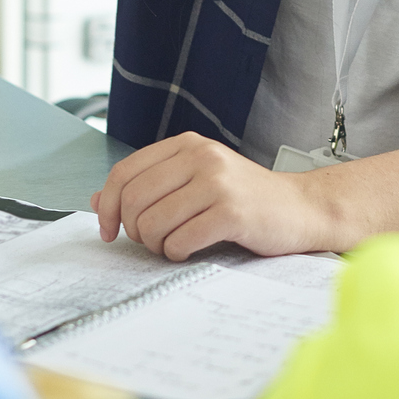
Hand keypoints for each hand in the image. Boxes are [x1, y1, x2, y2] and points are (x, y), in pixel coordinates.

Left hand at [91, 133, 337, 260]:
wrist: (301, 209)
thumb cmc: (245, 198)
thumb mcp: (196, 180)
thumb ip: (150, 185)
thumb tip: (98, 200)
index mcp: (187, 144)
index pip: (124, 172)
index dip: (108, 206)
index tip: (108, 230)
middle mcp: (201, 156)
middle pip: (134, 200)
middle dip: (134, 230)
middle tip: (152, 241)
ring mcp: (218, 182)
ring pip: (153, 224)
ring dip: (156, 246)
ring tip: (175, 244)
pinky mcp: (232, 212)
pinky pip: (179, 242)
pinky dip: (178, 254)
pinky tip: (193, 248)